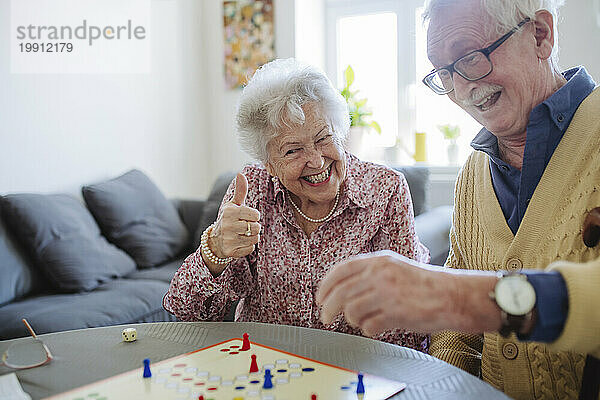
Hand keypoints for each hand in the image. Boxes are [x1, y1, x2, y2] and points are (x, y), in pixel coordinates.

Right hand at [209, 173, 260, 259]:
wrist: (215, 241)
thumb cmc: (228, 219)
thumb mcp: (232, 205)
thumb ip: (240, 191)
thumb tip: (241, 173)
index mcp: (229, 212)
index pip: (255, 215)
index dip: (254, 216)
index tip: (248, 217)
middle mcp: (228, 225)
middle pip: (256, 227)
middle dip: (254, 227)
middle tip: (245, 227)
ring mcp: (229, 239)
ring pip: (255, 238)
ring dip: (252, 237)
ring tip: (243, 234)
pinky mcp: (231, 251)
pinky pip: (250, 249)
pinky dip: (248, 247)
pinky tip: (240, 243)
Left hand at [316, 251, 498, 334]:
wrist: (454, 295)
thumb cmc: (425, 284)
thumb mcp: (395, 267)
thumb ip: (371, 273)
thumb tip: (343, 288)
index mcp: (379, 260)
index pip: (341, 270)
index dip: (326, 285)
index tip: (320, 297)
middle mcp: (380, 274)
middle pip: (340, 292)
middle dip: (328, 308)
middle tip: (325, 318)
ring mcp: (387, 293)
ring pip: (351, 310)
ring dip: (353, 320)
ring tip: (364, 321)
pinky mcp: (395, 312)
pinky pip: (369, 325)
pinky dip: (369, 329)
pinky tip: (378, 327)